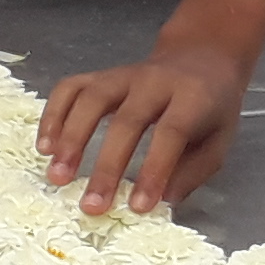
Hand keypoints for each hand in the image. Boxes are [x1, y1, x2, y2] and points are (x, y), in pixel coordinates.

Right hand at [42, 33, 255, 214]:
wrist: (200, 58)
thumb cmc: (211, 108)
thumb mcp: (219, 142)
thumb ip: (191, 172)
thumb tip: (160, 201)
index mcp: (193, 98)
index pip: (170, 133)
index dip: (153, 170)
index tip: (137, 207)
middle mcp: (154, 81)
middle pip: (126, 120)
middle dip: (106, 166)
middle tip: (90, 205)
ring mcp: (123, 74)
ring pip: (90, 99)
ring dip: (70, 139)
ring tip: (57, 175)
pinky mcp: (100, 73)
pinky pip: (70, 88)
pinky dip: (53, 115)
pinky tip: (45, 145)